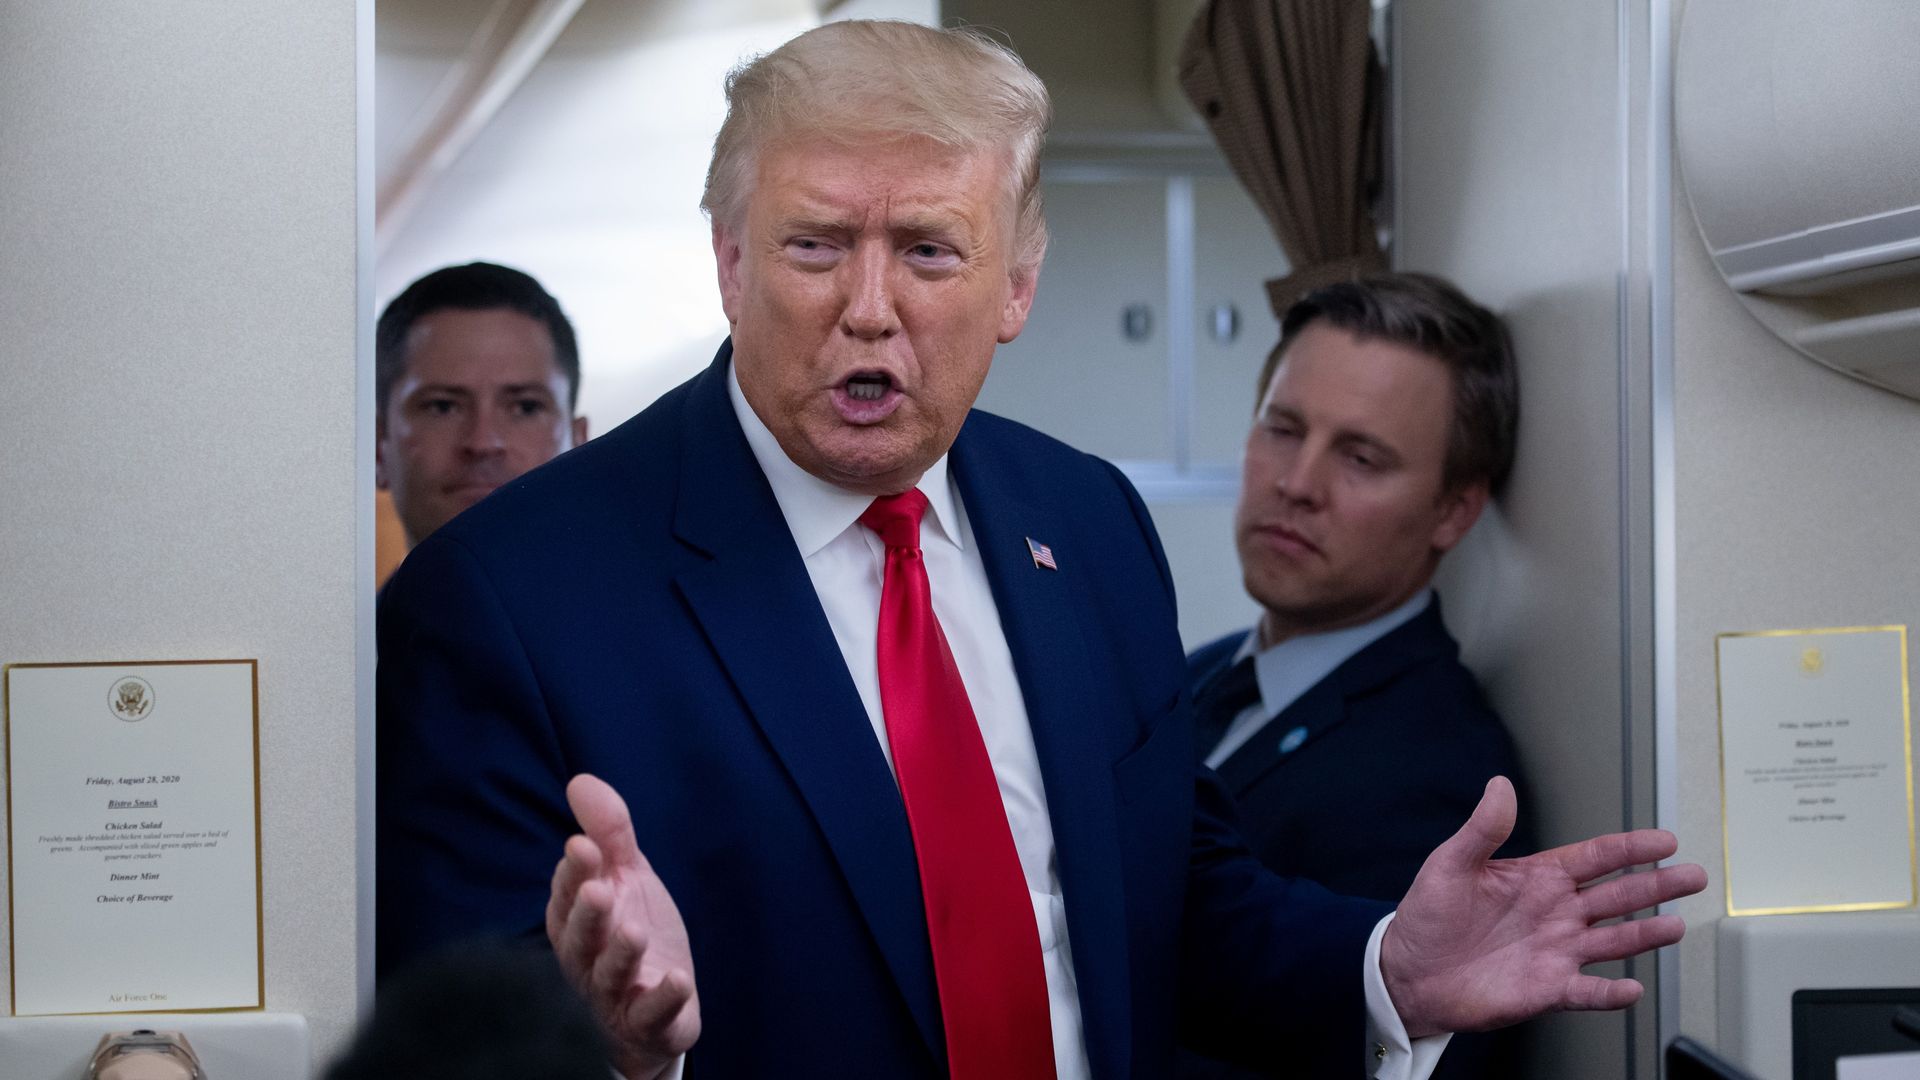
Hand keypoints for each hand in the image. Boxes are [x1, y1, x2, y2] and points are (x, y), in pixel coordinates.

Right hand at [547, 773, 700, 1079]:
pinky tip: (677, 980)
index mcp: (576, 921)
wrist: (657, 1006)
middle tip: (599, 890)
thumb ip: (608, 835)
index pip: (568, 895)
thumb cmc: (630, 933)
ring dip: (621, 954)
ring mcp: (615, 995)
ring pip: (609, 976)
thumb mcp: (627, 878)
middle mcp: (587, 960)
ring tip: (634, 931)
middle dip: (587, 914)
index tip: (582, 847)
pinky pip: (651, 1015)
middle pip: (580, 939)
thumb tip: (580, 781)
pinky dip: (663, 999)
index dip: (574, 873)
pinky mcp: (648, 1022)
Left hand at [1380, 776, 1707, 1037]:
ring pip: (1614, 940)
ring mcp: (1556, 951)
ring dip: (1645, 934)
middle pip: (1618, 896)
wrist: (1408, 973)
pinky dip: (1609, 993)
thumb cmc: (1427, 918)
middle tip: (1692, 875)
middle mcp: (1556, 914)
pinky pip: (1587, 991)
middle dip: (1656, 885)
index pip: (1594, 858)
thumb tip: (1500, 785)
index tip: (1664, 839)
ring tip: (1676, 925)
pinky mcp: (1547, 988)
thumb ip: (1483, 828)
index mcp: (1538, 878)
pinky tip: (1631, 989)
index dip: (1629, 848)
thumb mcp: (1450, 864)